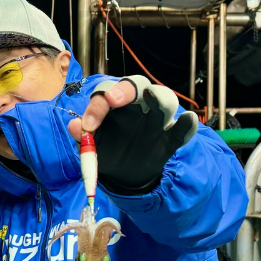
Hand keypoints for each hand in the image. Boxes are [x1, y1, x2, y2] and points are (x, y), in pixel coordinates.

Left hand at [69, 76, 198, 194]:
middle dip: (125, 89)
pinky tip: (186, 121)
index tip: (89, 124)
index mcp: (116, 104)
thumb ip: (83, 137)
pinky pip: (182, 130)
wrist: (124, 176)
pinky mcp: (170, 139)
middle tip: (112, 100)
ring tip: (152, 96)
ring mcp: (157, 121)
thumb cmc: (109, 151)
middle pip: (137, 84)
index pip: (108, 91)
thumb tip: (73, 126)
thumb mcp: (93, 146)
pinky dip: (186, 124)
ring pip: (165, 99)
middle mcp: (138, 106)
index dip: (98, 104)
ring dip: (158, 97)